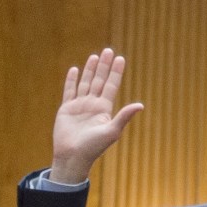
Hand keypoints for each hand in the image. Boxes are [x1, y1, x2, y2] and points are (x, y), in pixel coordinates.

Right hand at [49, 48, 144, 182]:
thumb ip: (124, 117)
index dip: (115, 72)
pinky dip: (72, 80)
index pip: (111, 85)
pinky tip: (75, 70)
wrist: (73, 157)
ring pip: (85, 83)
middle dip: (103, 66)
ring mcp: (79, 106)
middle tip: (108, 50)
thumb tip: (141, 105)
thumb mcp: (112, 131)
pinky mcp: (66, 109)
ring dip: (90, 70)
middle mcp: (92, 105)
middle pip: (99, 80)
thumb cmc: (93, 147)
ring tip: (94, 56)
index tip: (120, 58)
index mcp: (104, 109)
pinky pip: (69, 91)